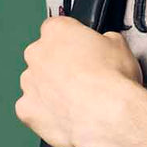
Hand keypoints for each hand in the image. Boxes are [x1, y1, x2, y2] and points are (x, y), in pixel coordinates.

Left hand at [15, 14, 143, 146]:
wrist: (108, 116)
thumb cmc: (113, 81)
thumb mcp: (119, 46)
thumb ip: (104, 41)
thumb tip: (106, 44)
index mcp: (57, 31)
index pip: (57, 29)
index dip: (71, 42)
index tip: (81, 51)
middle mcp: (37, 54)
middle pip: (42, 57)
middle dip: (58, 67)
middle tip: (81, 79)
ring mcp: (29, 83)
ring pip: (36, 84)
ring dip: (50, 91)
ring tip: (76, 102)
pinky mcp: (27, 110)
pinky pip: (32, 110)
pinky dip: (45, 114)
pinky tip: (65, 117)